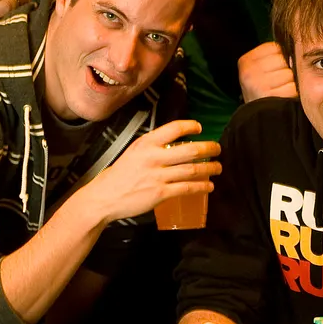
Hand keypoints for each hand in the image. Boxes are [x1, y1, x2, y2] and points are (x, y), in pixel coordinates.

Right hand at [80, 119, 217, 224]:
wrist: (105, 197)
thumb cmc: (119, 175)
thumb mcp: (133, 152)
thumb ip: (152, 147)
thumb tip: (173, 144)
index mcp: (146, 144)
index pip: (174, 129)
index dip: (190, 126)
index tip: (199, 128)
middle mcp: (153, 157)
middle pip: (190, 150)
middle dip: (209, 149)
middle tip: (218, 149)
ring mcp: (158, 176)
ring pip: (192, 169)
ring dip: (209, 168)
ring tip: (218, 168)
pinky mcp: (160, 193)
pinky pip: (187, 188)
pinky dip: (201, 186)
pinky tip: (208, 186)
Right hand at [238, 41, 296, 100]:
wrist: (256, 120)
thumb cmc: (263, 91)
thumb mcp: (261, 70)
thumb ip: (274, 56)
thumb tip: (297, 52)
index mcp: (246, 61)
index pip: (276, 47)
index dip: (281, 58)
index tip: (274, 70)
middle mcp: (249, 72)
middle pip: (284, 59)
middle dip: (286, 70)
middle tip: (277, 83)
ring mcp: (257, 85)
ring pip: (290, 73)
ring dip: (290, 83)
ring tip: (280, 91)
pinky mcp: (269, 97)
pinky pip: (292, 88)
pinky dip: (292, 94)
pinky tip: (283, 98)